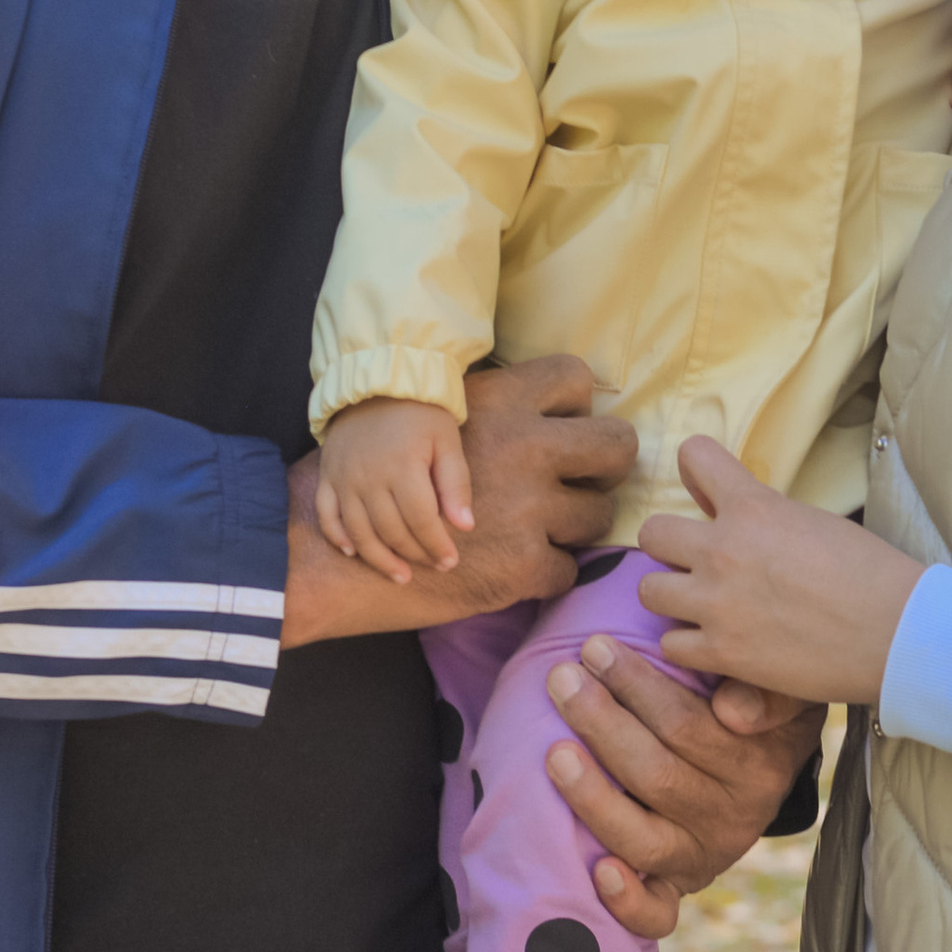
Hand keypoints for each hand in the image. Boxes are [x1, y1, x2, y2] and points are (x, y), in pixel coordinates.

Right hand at [282, 356, 632, 645]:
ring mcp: (527, 508)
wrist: (335, 548)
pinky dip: (545, 574)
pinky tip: (518, 565)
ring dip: (576, 526)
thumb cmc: (386, 479)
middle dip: (604, 472)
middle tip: (582, 487)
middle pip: (615, 450)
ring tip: (546, 528)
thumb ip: (501, 411)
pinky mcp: (520, 565)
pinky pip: (566, 570)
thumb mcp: (442, 423)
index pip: (579, 377)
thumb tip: (569, 410)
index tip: (573, 431)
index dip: (583, 405)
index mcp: (503, 401)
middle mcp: (524, 446)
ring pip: (597, 518)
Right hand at [314, 397, 473, 579]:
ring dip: (379, 559)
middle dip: (415, 554)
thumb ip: (456, 483)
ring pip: (358, 532)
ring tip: (400, 575)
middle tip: (433, 566)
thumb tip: (465, 527)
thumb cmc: (420, 413)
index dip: (437, 545)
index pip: (421, 520)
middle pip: (391, 530)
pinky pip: (327, 516)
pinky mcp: (327, 476)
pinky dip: (338, 538)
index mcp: (403, 467)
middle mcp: (369, 477)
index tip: (451, 562)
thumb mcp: (447, 440)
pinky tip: (354, 553)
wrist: (377, 383)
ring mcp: (343, 479)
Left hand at [544, 628, 824, 938]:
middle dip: (601, 723)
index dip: (636, 686)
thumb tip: (732, 708)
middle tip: (561, 678)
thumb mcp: (779, 688)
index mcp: (759, 764)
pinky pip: (657, 914)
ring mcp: (705, 858)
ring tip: (554, 752)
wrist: (773, 763)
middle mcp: (733, 817)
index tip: (595, 647)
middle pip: (656, 775)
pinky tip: (598, 872)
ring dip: (593, 796)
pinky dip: (627, 901)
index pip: (687, 726)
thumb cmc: (761, 707)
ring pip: (643, 838)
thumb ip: (764, 689)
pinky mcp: (682, 890)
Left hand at [637, 437, 921, 706]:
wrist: (895, 632)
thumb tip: (734, 509)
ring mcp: (717, 603)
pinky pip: (670, 644)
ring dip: (673, 595)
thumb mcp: (813, 520)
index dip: (697, 471)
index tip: (705, 488)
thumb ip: (764, 513)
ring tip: (701, 605)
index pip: (693, 456)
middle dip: (671, 546)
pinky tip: (715, 644)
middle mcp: (724, 549)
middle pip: (651, 532)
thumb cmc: (869, 572)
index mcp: (753, 506)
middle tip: (699, 562)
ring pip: (648, 589)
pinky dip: (689, 645)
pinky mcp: (723, 653)